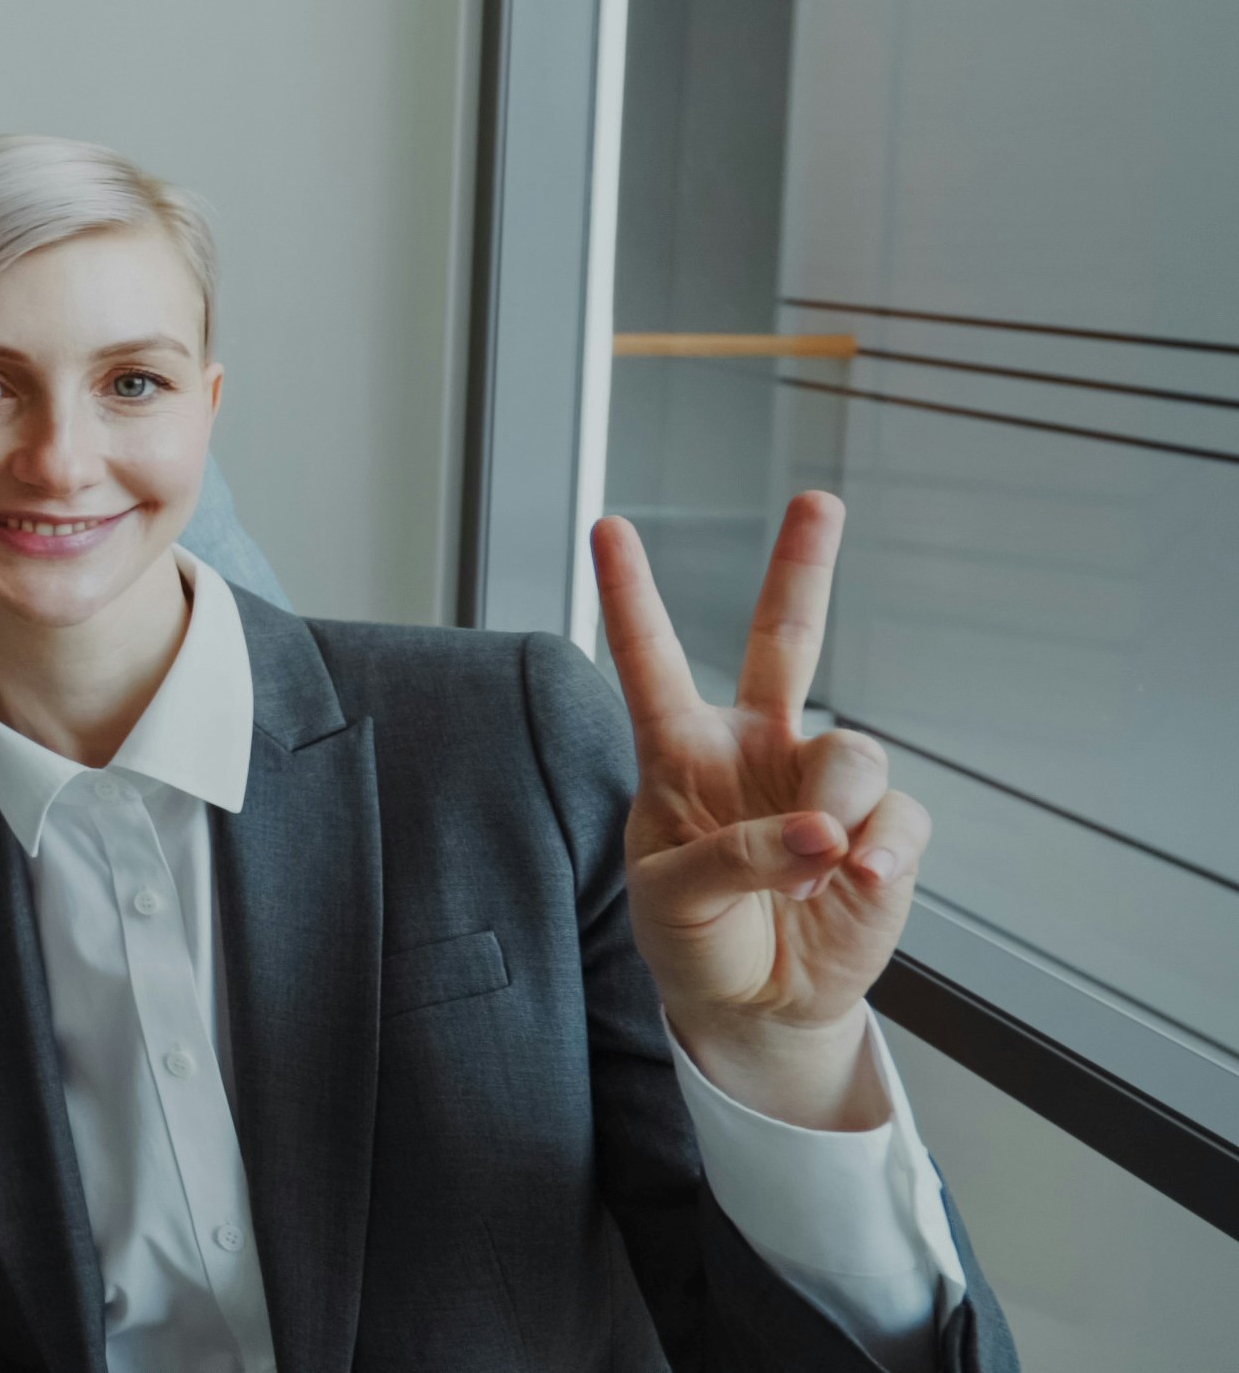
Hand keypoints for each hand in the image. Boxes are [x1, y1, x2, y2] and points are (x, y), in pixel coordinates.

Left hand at [597, 493, 926, 1130]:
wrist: (756, 1004)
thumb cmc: (693, 936)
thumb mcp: (673, 899)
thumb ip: (736, 857)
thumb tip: (823, 831)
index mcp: (680, 751)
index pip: (651, 661)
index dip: (630, 594)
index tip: (607, 525)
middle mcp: (756, 749)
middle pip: (787, 640)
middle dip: (804, 567)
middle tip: (820, 500)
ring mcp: (822, 783)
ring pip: (850, 749)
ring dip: (833, 811)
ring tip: (807, 877)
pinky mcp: (882, 831)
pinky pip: (898, 817)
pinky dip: (881, 852)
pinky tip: (858, 883)